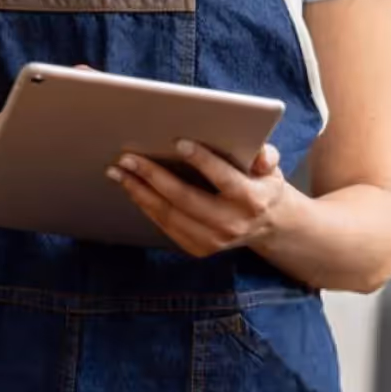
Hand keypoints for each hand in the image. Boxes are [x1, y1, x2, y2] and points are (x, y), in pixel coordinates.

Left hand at [111, 140, 298, 258]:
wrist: (265, 224)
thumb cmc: (260, 183)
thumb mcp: (271, 167)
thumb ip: (267, 156)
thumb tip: (260, 155)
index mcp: (251, 199)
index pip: (224, 178)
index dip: (202, 160)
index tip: (178, 142)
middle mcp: (231, 223)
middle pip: (185, 199)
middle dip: (153, 176)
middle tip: (128, 158)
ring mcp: (213, 240)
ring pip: (169, 215)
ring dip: (140, 192)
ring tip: (119, 172)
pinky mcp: (198, 249)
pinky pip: (166, 225)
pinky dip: (146, 206)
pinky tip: (132, 188)